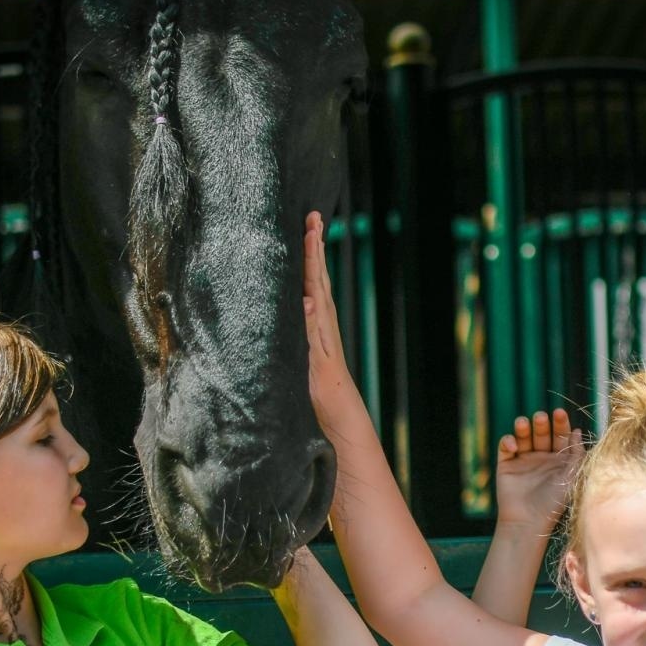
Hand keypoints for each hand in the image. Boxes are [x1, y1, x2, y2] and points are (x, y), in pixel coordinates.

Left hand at [302, 211, 354, 418]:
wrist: (345, 427)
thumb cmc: (321, 400)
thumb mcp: (303, 363)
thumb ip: (300, 338)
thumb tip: (300, 305)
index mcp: (316, 328)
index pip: (312, 285)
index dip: (310, 256)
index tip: (308, 227)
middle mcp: (324, 332)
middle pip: (319, 283)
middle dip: (316, 250)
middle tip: (313, 217)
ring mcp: (326, 347)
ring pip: (320, 302)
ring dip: (317, 272)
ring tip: (313, 240)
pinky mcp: (325, 368)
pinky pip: (317, 340)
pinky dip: (314, 321)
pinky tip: (309, 299)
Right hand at [494, 409, 582, 536]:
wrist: (528, 522)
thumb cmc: (554, 502)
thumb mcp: (571, 476)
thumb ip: (576, 454)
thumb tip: (578, 431)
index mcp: (559, 459)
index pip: (560, 435)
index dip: (560, 423)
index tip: (559, 413)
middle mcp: (541, 458)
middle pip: (541, 433)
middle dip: (541, 424)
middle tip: (541, 417)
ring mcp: (523, 460)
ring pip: (523, 436)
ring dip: (523, 427)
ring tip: (523, 423)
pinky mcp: (506, 465)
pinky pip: (505, 447)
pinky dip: (508, 441)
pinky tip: (513, 445)